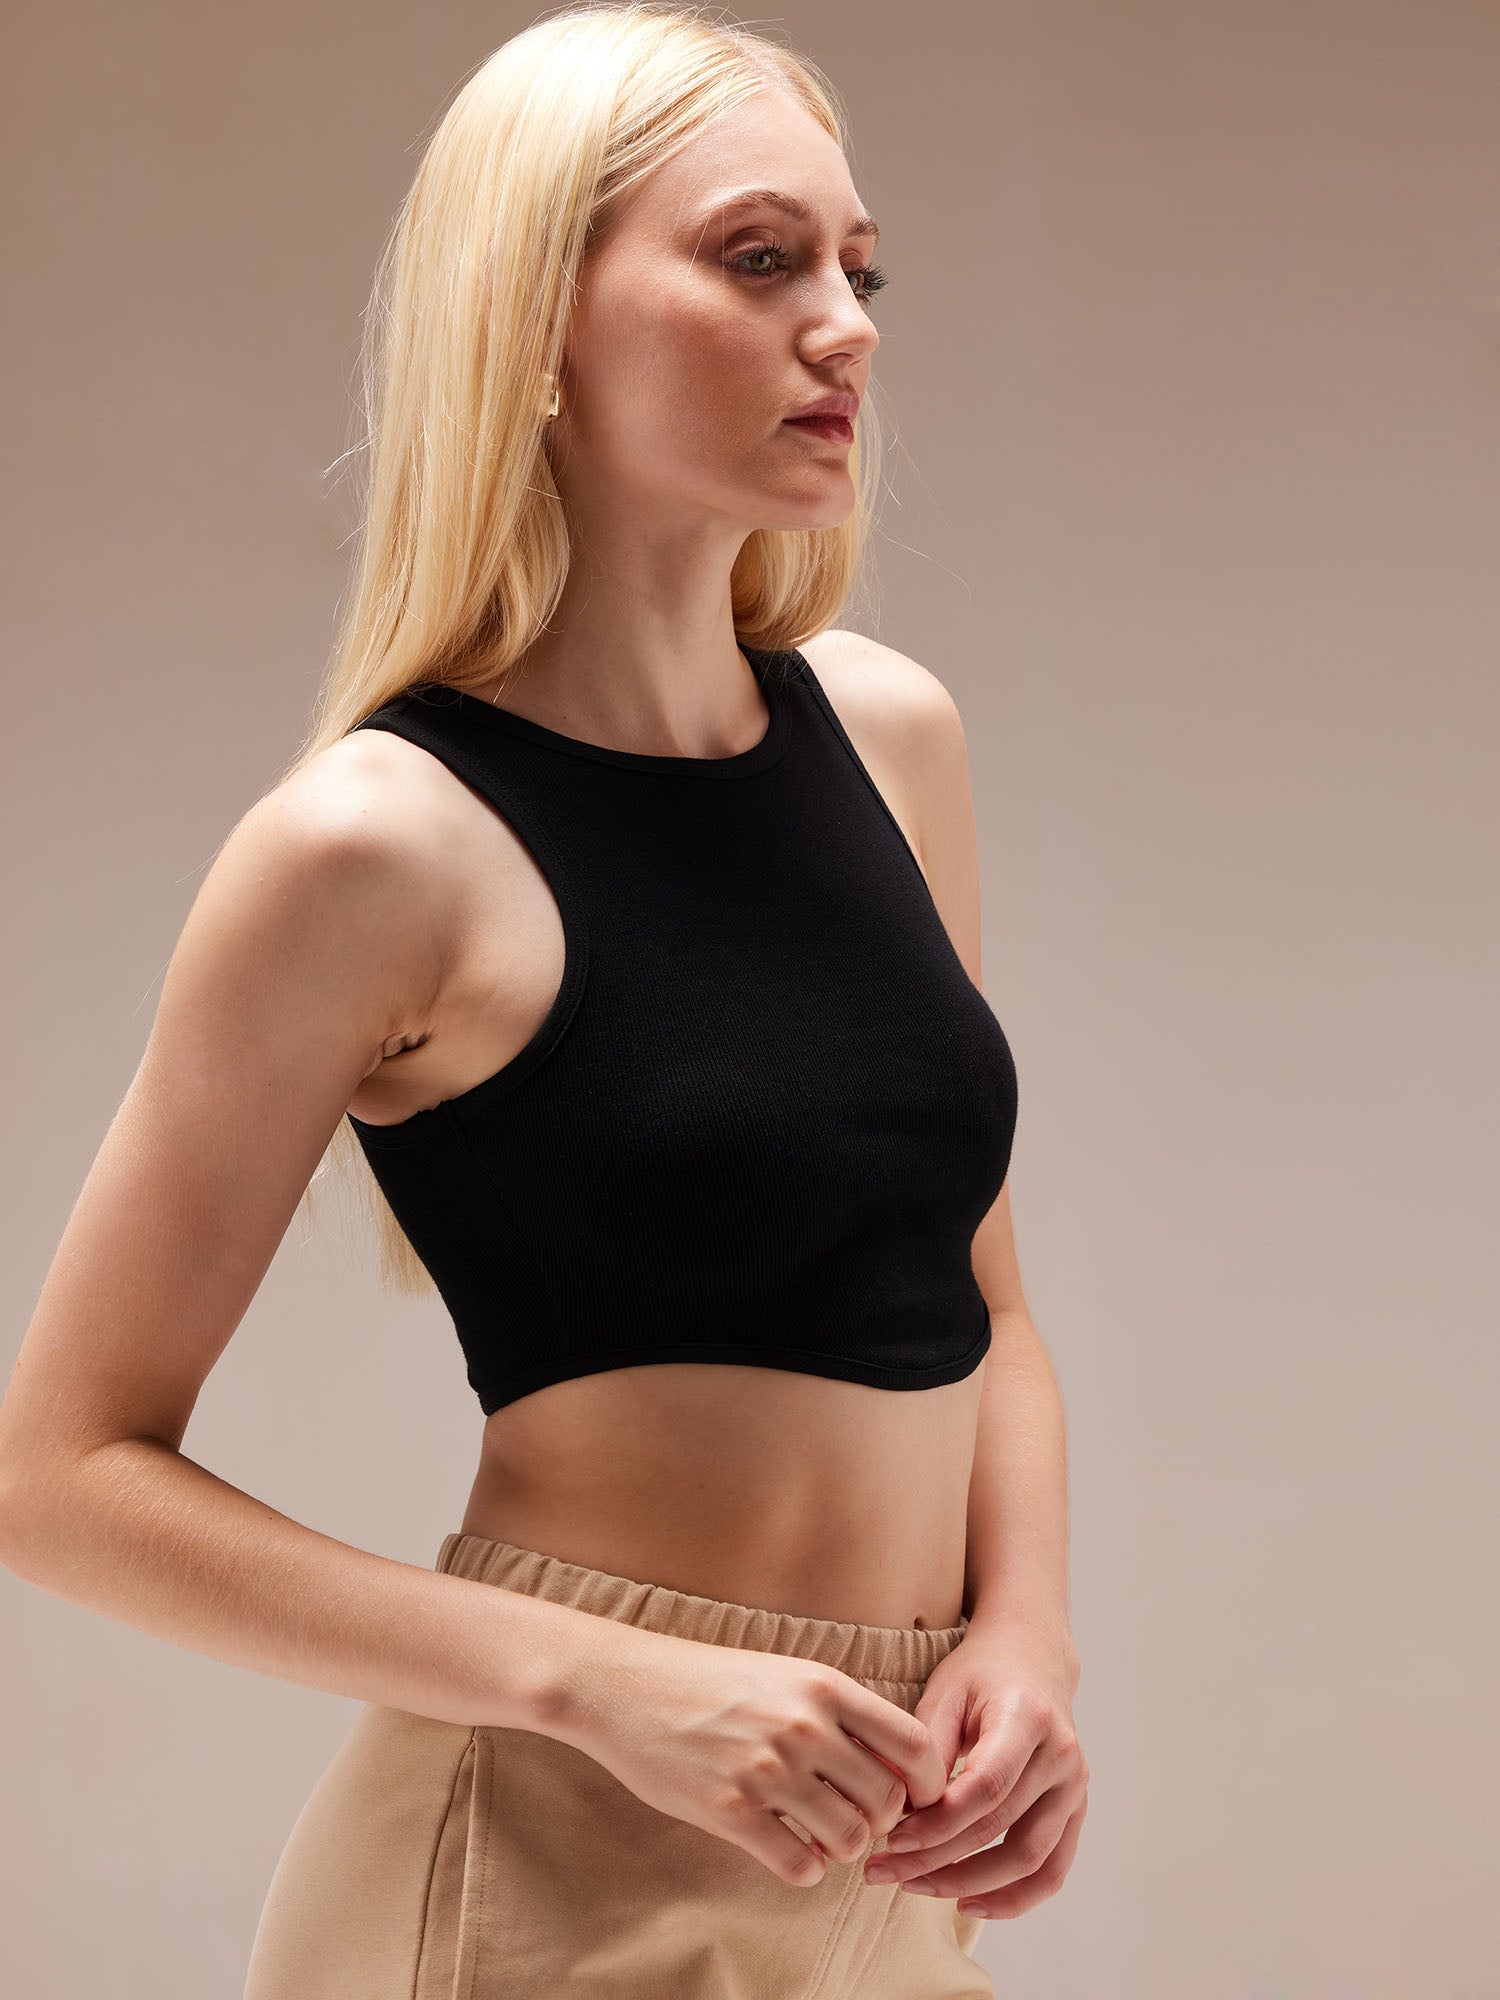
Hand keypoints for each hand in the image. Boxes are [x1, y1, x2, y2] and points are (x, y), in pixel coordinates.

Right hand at [545, 1620, 951, 1886]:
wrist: (625, 1686)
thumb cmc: (711, 1680)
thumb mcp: (786, 1675)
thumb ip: (840, 1713)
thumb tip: (894, 1769)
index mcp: (824, 1686)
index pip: (914, 1744)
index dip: (928, 1782)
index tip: (916, 1798)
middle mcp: (805, 1727)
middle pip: (887, 1801)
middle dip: (879, 1821)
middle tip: (855, 1819)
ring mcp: (767, 1771)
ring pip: (849, 1840)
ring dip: (842, 1848)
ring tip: (819, 1835)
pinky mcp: (730, 1810)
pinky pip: (799, 1866)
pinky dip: (805, 1869)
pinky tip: (789, 1851)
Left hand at [862, 1620, 1087, 1920]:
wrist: (1030, 1660)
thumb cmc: (979, 1676)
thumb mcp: (944, 1692)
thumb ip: (925, 1748)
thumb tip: (897, 1811)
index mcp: (1028, 1717)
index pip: (986, 1786)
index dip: (938, 1823)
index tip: (892, 1840)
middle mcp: (1061, 1755)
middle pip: (1001, 1826)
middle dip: (938, 1858)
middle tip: (886, 1871)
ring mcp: (1074, 1787)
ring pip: (1029, 1859)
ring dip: (969, 1883)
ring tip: (914, 1886)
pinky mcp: (1075, 1811)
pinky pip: (1051, 1871)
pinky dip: (1013, 1898)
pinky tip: (967, 1905)